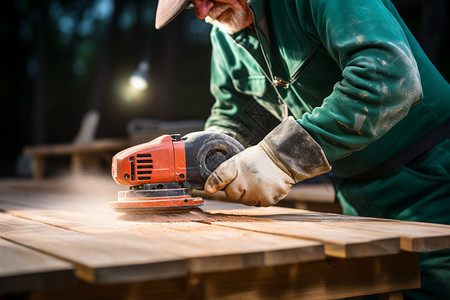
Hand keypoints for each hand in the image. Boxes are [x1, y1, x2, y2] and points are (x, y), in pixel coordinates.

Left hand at [205, 117, 331, 206]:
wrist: (283, 158)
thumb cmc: (259, 159)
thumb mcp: (239, 160)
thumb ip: (224, 173)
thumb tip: (208, 189)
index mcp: (235, 166)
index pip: (220, 177)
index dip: (214, 184)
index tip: (209, 189)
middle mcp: (245, 180)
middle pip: (232, 195)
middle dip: (238, 189)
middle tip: (248, 178)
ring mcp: (256, 191)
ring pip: (246, 201)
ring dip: (250, 195)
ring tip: (259, 181)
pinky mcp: (267, 199)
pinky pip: (259, 203)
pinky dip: (262, 197)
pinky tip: (267, 186)